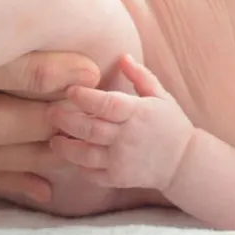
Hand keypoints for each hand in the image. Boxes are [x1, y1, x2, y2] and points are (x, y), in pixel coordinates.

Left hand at [47, 55, 192, 189]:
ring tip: (53, 139)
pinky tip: (72, 157)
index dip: (85, 97)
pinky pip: (92, 174)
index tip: (68, 90)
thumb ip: (140, 76)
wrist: (184, 162)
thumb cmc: (171, 125)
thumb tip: (122, 56)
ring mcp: (122, 160)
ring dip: (66, 147)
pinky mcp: (118, 179)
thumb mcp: (160, 96)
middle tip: (50, 112)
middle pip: (90, 128)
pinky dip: (79, 166)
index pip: (106, 104)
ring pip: (86, 154)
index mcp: (138, 113)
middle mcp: (128, 137)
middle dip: (66, 120)